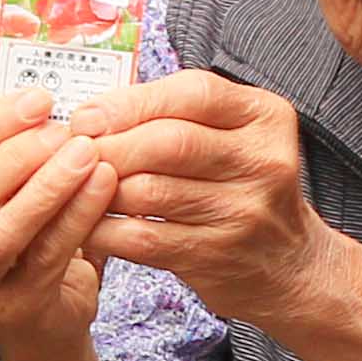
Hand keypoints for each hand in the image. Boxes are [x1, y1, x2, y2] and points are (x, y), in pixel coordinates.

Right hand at [0, 94, 120, 357]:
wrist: (42, 310)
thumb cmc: (18, 231)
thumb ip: (1, 150)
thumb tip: (37, 99)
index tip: (38, 99)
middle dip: (12, 158)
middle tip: (59, 130)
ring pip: (0, 233)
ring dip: (46, 187)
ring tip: (85, 153)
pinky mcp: (14, 307)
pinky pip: (47, 254)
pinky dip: (77, 214)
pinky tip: (103, 183)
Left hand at [76, 72, 334, 326]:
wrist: (288, 267)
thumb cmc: (242, 190)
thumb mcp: (234, 138)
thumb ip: (178, 115)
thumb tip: (92, 114)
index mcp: (266, 118)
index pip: (194, 93)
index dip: (131, 102)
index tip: (87, 115)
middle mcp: (263, 162)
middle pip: (169, 142)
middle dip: (110, 144)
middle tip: (73, 153)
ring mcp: (244, 213)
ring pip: (150, 191)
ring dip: (100, 188)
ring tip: (75, 186)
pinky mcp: (217, 257)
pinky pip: (143, 238)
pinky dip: (105, 229)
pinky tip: (88, 224)